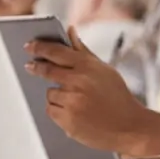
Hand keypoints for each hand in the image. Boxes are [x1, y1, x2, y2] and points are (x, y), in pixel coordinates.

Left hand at [26, 27, 144, 151]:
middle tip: (30, 66)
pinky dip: (59, 111)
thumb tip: (69, 30)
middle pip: (47, 70)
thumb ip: (83, 50)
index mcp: (88, 66)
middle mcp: (78, 81)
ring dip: (57, 95)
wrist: (130, 127)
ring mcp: (72, 102)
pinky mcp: (68, 121)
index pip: (57, 51)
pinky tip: (75, 113)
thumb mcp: (104, 70)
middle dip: (36, 67)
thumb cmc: (118, 97)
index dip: (40, 47)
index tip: (29, 45)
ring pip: (49, 93)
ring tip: (76, 101)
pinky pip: (51, 111)